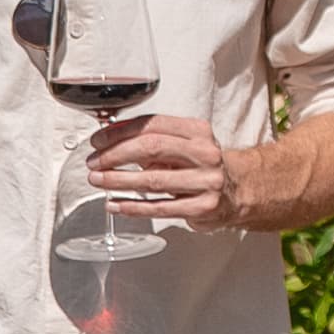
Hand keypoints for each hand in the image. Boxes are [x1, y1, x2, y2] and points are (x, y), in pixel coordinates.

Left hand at [84, 112, 242, 231]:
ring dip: (118, 181)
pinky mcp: (203, 207)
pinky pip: (159, 208)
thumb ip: (153, 141)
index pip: (153, 124)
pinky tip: (114, 204)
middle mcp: (205, 153)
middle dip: (115, 155)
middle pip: (151, 148)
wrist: (239, 191)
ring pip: (152, 180)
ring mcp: (206, 181)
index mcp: (198, 131)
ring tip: (98, 181)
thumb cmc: (203, 166)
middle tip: (94, 162)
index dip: (120, 132)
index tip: (98, 140)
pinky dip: (132, 207)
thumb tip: (111, 141)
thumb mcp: (184, 145)